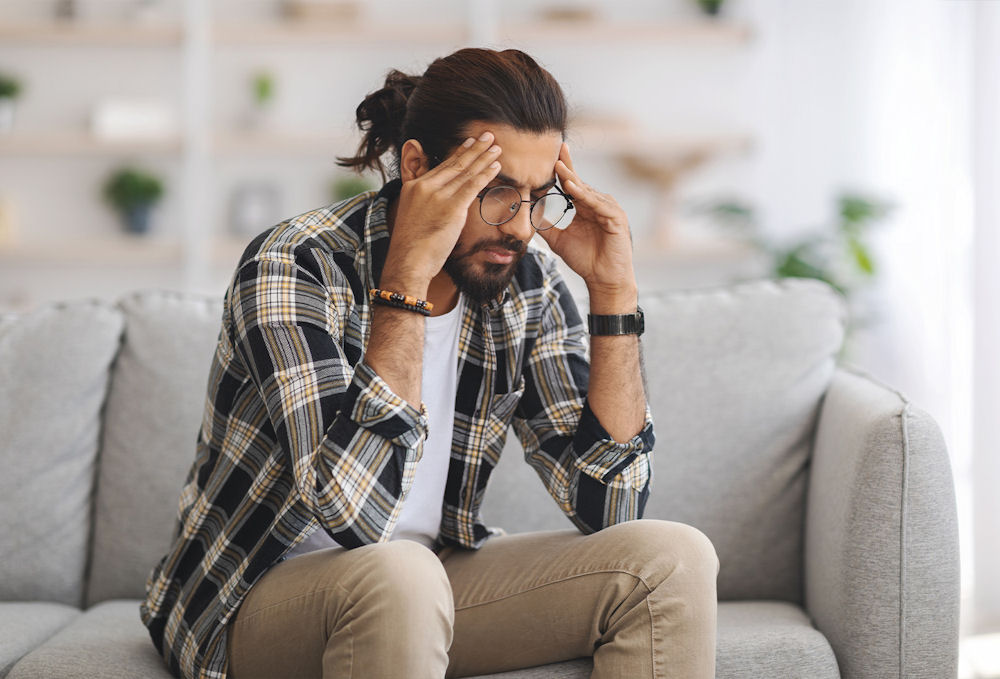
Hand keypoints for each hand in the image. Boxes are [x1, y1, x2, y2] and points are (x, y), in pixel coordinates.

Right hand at [383, 132, 501, 290]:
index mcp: (414, 187)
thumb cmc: (412, 246)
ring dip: (483, 158)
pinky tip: (496, 166)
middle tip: (488, 135)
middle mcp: (425, 187)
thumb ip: (420, 200)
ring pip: (466, 172)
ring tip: (496, 147)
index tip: (470, 142)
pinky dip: (485, 174)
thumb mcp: (410, 215)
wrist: (408, 262)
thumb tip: (430, 200)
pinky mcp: (451, 208)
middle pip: (455, 164)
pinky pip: (472, 186)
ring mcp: (438, 196)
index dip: (459, 153)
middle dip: (474, 149)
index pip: (441, 166)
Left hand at [537, 143, 636, 308]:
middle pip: (579, 182)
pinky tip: (573, 189)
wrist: (603, 279)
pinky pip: (599, 204)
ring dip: (573, 180)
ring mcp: (609, 209)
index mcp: (585, 206)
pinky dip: (586, 196)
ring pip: (588, 191)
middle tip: (554, 150)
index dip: (561, 170)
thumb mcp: (558, 239)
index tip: (548, 155)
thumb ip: (545, 225)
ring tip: (558, 168)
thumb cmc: (585, 260)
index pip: (571, 184)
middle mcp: (598, 204)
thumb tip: (527, 212)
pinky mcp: (617, 218)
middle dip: (566, 168)